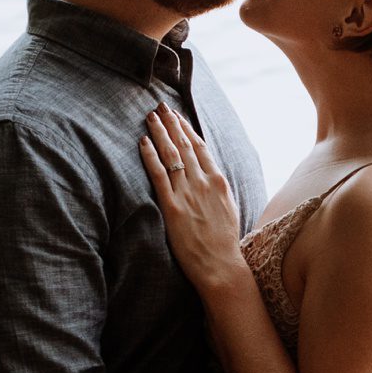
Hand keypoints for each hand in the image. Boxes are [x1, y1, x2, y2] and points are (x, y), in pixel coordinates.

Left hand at [140, 104, 244, 292]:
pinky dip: (150, 156)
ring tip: (150, 117)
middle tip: (160, 107)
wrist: (221, 265)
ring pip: (171, 154)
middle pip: (184, 145)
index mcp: (219, 181)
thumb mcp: (229, 209)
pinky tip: (142, 141)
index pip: (201, 148)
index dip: (186, 129)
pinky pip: (158, 174)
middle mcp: (203, 182)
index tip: (177, 116)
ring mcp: (188, 193)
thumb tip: (211, 179)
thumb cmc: (224, 243)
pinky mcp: (173, 207)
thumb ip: (218, 190)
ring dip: (159, 132)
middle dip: (171, 123)